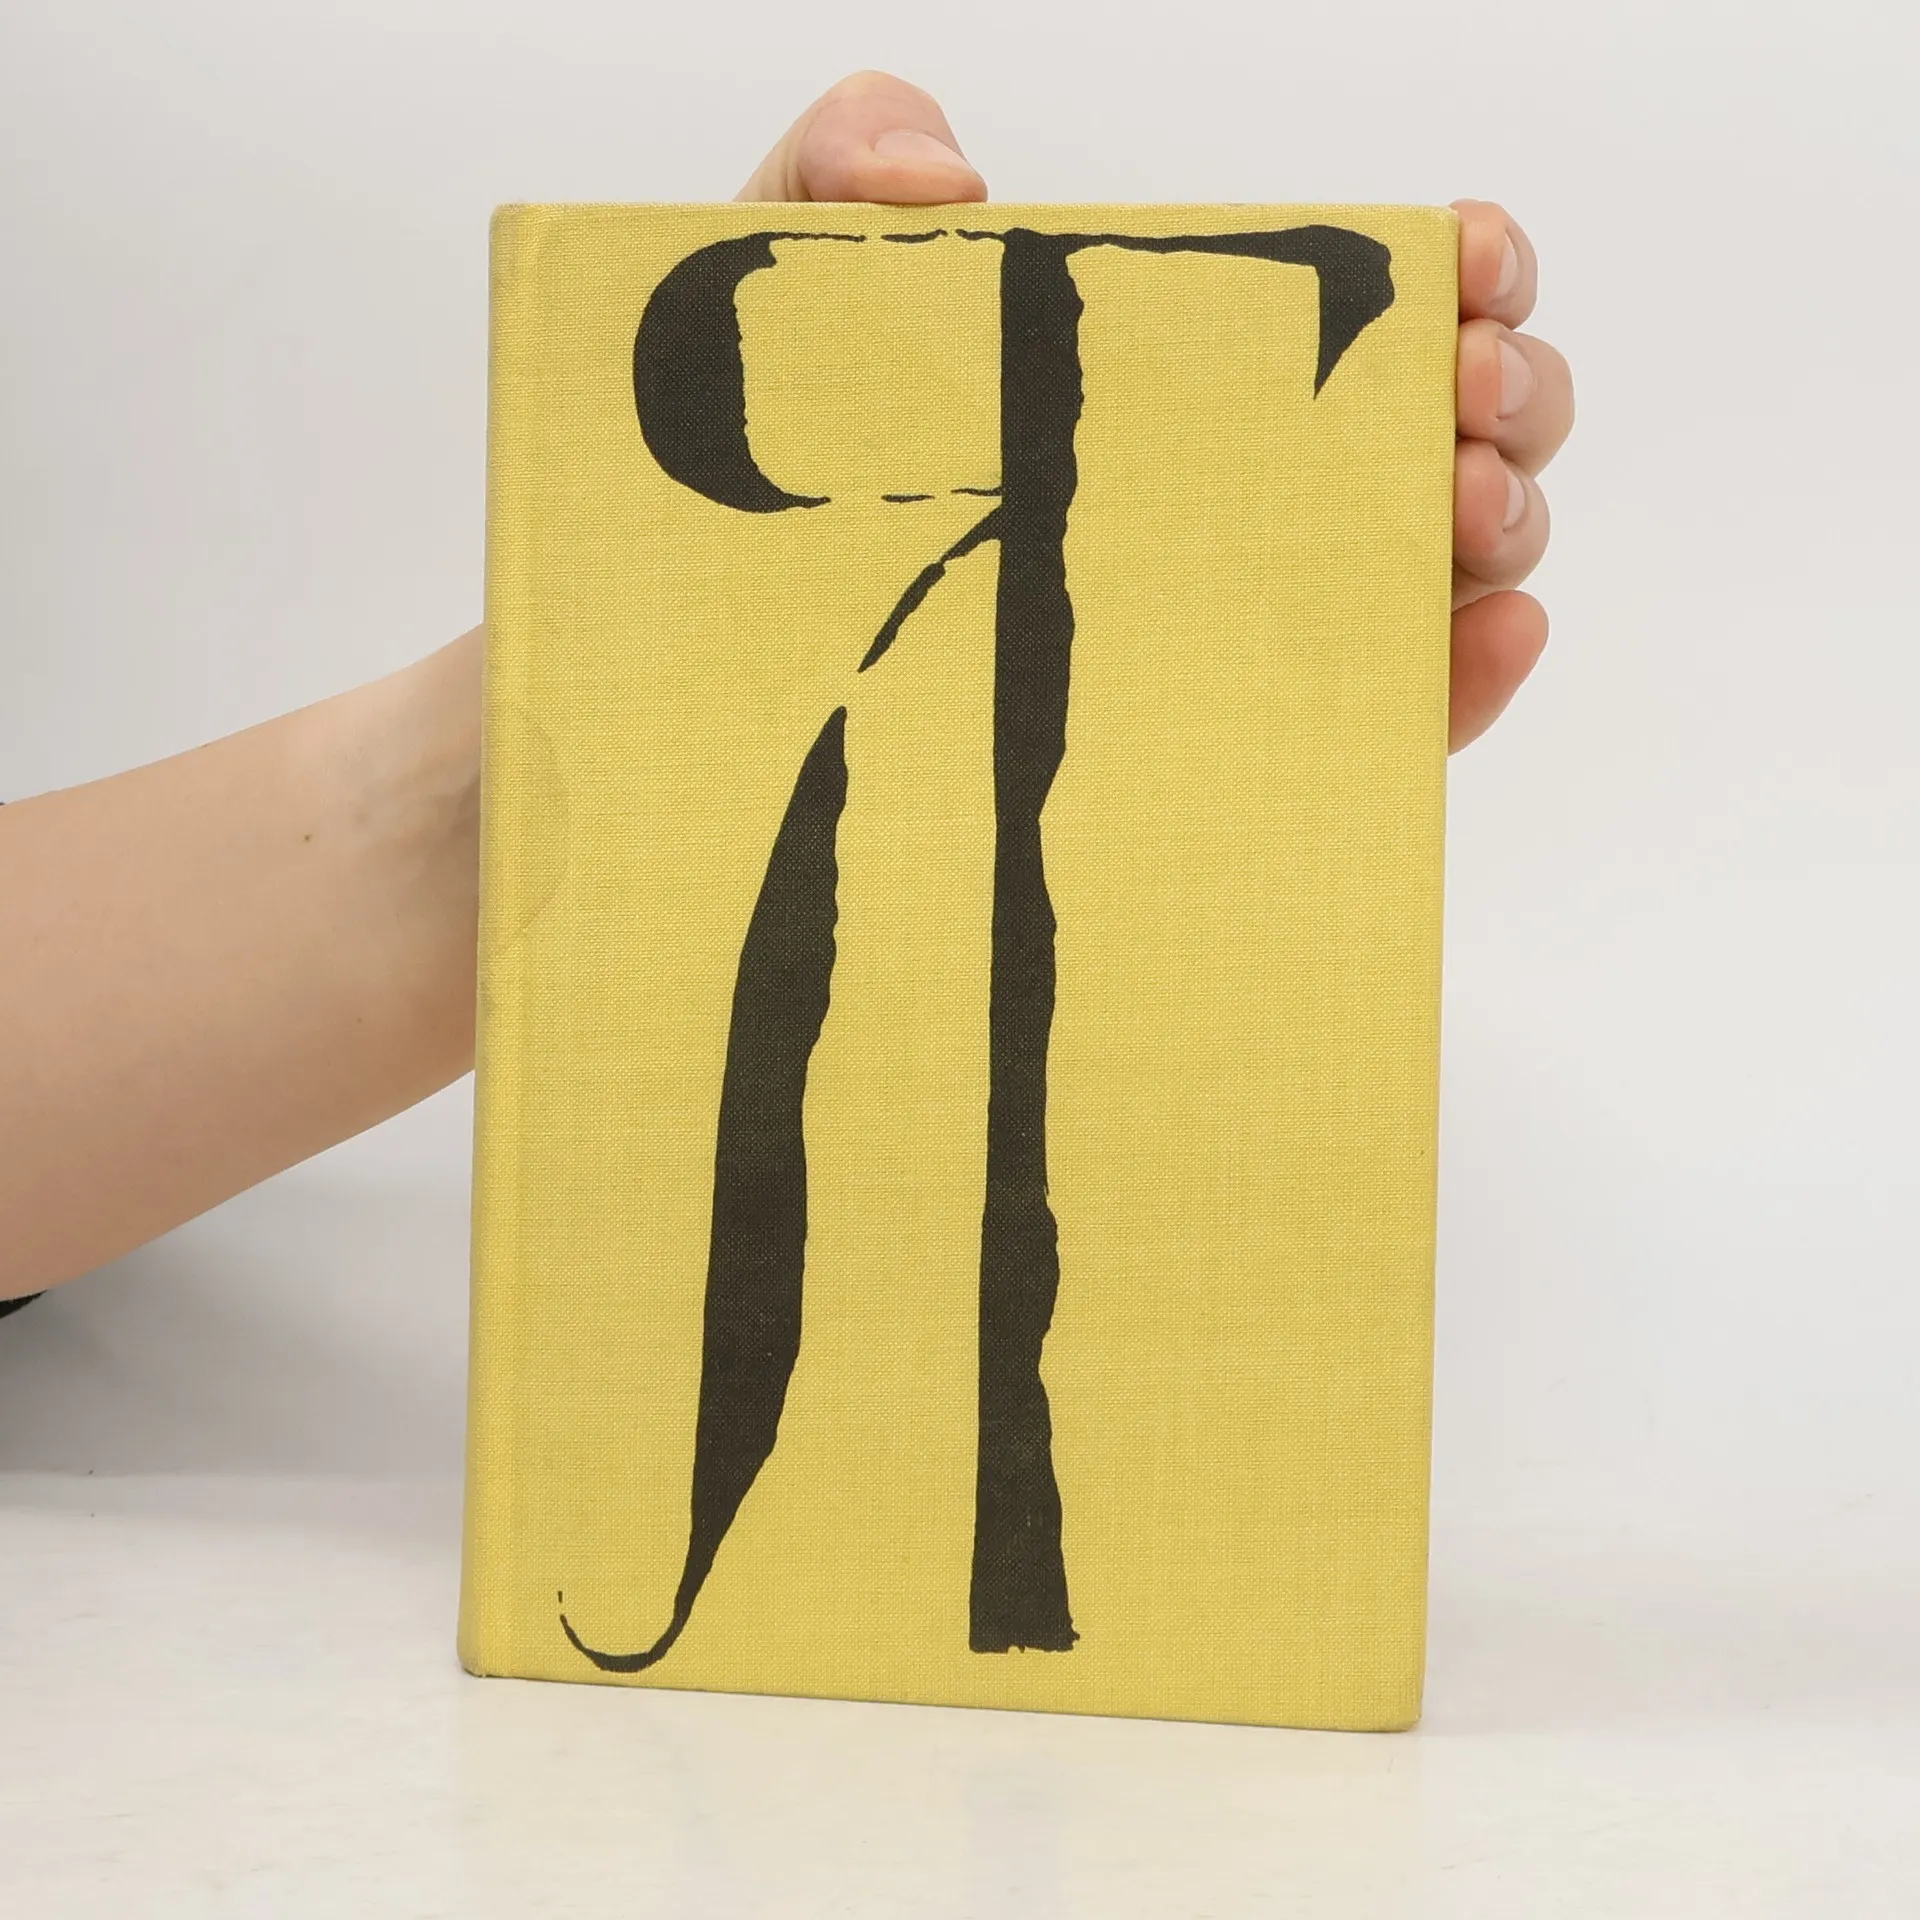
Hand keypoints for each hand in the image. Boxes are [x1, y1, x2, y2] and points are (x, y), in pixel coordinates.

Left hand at [738, 73, 1572, 751]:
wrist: (694, 699)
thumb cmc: (749, 507)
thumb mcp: (770, 307)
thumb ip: (840, 168)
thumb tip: (949, 180)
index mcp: (1165, 374)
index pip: (1357, 306)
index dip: (1452, 267)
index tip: (1463, 254)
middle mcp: (1225, 496)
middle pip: (1438, 430)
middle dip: (1503, 390)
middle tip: (1460, 390)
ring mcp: (1236, 628)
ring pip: (1434, 569)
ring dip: (1498, 518)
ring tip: (1458, 500)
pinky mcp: (1228, 761)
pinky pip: (1380, 726)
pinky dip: (1463, 679)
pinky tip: (1484, 633)